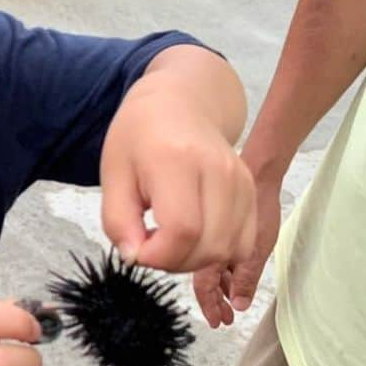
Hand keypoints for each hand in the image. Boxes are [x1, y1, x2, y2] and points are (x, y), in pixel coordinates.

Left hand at [101, 77, 256, 273]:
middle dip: (175, 262)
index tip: (138, 249)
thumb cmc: (139, 138)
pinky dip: (218, 251)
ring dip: (196, 260)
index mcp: (177, 162)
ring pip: (229, 249)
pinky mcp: (252, 190)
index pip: (182, 231)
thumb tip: (135, 258)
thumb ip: (118, 222)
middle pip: (210, 246)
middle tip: (151, 246)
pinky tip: (194, 237)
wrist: (180, 104)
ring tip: (170, 240)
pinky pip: (244, 241)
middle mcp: (218, 170)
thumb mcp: (113, 175)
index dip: (158, 256)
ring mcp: (241, 181)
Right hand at [194, 174, 281, 327]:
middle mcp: (208, 247)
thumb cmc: (257, 204)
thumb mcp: (259, 248)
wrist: (258, 174)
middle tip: (224, 316)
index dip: (210, 306)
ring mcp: (212, 238)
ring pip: (211, 269)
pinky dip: (223, 270)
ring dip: (220, 287)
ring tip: (230, 301)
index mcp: (211, 252)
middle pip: (205, 282)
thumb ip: (247, 277)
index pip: (204, 288)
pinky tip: (231, 276)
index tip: (216, 321)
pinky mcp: (219, 230)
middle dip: (215, 301)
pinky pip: (215, 255)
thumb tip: (240, 302)